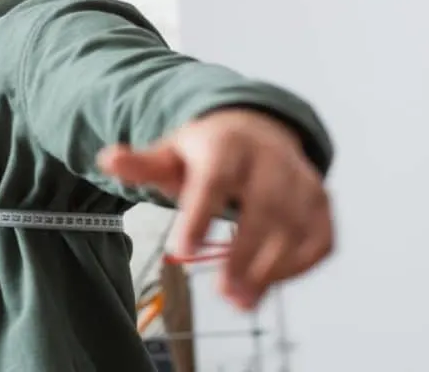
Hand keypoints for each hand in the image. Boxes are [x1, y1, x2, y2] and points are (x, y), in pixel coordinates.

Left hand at [96, 108, 333, 310]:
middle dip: (245, 252)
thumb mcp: (169, 153)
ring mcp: (301, 179)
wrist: (253, 130)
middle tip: (223, 290)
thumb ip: (140, 164)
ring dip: (272, 268)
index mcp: (226, 145)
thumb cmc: (206, 152)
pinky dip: (298, 267)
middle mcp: (270, 159)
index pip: (215, 180)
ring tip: (241, 300)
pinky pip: (319, 237)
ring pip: (297, 226)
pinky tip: (268, 285)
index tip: (182, 249)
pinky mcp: (320, 202)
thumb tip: (108, 159)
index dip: (200, 215)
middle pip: (265, 206)